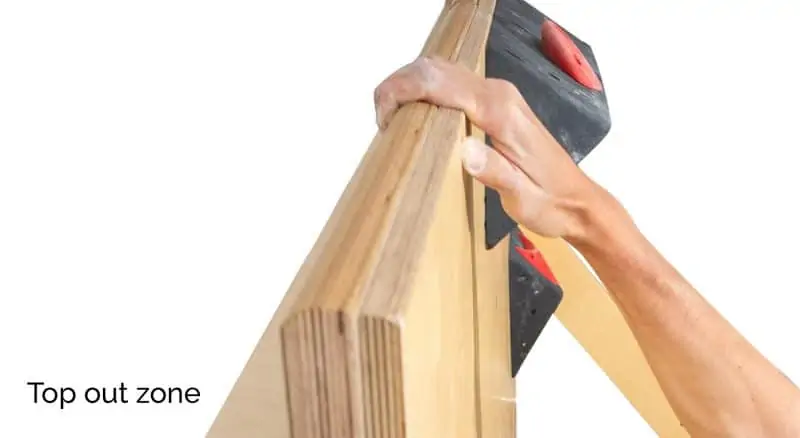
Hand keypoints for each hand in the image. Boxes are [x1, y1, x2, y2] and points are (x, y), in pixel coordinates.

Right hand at [373, 56, 604, 241]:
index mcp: (501, 112)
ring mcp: (497, 94)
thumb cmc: (549, 202)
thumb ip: (496, 172)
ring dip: (409, 86)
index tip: (384, 119)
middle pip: (436, 68)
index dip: (404, 93)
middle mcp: (499, 94)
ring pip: (441, 70)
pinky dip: (425, 91)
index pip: (441, 84)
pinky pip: (451, 83)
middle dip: (398, 86)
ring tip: (391, 120)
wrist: (577, 200)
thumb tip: (464, 151)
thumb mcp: (522, 199)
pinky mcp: (495, 102)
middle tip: (381, 122)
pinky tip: (415, 116)